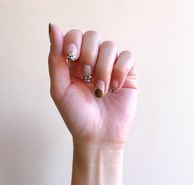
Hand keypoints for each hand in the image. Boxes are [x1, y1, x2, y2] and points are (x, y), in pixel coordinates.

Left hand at [48, 24, 138, 145]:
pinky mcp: (127, 75)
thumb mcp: (60, 88)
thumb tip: (53, 26)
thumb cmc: (77, 116)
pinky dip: (120, 70)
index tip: (71, 58)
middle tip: (87, 78)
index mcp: (74, 64)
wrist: (98, 136)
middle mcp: (93, 62)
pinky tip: (114, 88)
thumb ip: (55, 59)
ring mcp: (111, 67)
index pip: (75, 36)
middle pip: (93, 36)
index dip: (74, 41)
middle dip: (89, 56)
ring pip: (110, 46)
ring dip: (104, 68)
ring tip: (101, 90)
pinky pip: (127, 57)